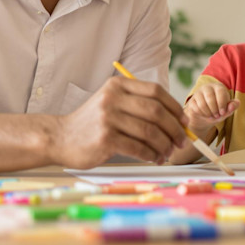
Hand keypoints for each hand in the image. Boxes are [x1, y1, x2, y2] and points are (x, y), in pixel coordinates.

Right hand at [51, 76, 187, 168]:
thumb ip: (139, 105)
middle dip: (174, 129)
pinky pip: (139, 148)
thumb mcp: (111, 102)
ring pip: (150, 132)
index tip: (184, 122)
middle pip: (156, 111)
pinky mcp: (105, 139)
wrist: (60, 137)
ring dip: (164, 145)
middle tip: (181, 141)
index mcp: (118, 85)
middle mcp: (113, 98)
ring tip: (167, 153)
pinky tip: (154, 158)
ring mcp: (108, 118)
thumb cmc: (92, 123)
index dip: (174, 107)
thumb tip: (177, 121)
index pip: (155, 91)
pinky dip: (151, 155)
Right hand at [184, 81, 238, 132]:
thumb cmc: (217, 111)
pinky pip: (197, 108)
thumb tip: (237, 103)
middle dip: (215, 110)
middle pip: (210, 98)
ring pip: (203, 103)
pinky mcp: (192, 101)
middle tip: (217, 116)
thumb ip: (232, 107)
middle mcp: (207, 87)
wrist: (204, 117)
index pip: (220, 92)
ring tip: (212, 116)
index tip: (223, 113)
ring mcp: (198, 93)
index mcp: (218, 87)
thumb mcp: (226, 110)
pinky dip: (202, 114)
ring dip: (209, 113)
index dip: (222, 104)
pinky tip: (205, 115)